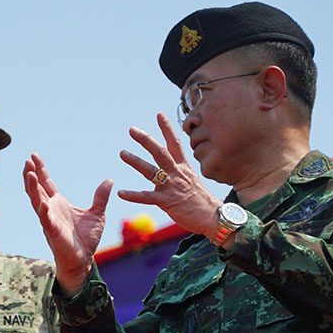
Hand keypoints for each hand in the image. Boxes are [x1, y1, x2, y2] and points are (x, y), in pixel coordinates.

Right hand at [23, 153, 112, 295]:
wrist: (83, 260)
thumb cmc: (86, 239)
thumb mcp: (97, 214)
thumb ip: (100, 198)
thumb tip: (108, 180)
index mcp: (59, 203)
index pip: (46, 183)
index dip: (41, 170)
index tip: (34, 156)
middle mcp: (50, 209)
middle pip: (37, 188)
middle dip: (31, 174)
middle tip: (27, 159)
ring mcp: (49, 220)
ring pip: (36, 200)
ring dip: (32, 187)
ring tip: (28, 173)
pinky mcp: (52, 231)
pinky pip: (46, 219)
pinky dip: (43, 210)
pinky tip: (41, 201)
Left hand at [118, 113, 220, 237]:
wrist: (212, 217)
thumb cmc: (200, 201)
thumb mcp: (190, 182)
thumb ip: (176, 174)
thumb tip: (163, 172)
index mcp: (183, 167)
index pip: (175, 143)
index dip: (167, 128)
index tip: (159, 114)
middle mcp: (177, 173)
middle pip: (160, 152)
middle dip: (146, 140)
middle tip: (132, 130)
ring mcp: (172, 186)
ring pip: (151, 170)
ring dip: (135, 161)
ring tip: (122, 153)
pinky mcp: (167, 201)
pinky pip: (147, 197)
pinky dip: (133, 195)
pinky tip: (121, 193)